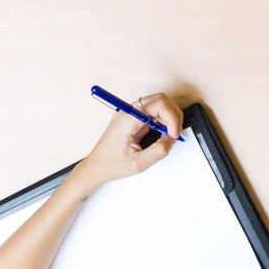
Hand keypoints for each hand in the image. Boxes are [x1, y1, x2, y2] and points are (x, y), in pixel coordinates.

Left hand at [68, 94, 183, 196]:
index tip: (173, 135)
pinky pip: (152, 112)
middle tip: (174, 134)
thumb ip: (159, 150)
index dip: (172, 118)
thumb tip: (172, 139)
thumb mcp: (138, 164)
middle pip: (160, 100)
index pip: (159, 104)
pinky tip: (162, 133)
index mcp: (128, 119)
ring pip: (158, 104)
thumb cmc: (111, 165)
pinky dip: (162, 120)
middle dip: (173, 115)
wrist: (95, 168)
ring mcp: (129, 113)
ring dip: (169, 117)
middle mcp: (128, 111)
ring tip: (168, 134)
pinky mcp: (131, 118)